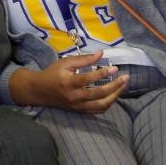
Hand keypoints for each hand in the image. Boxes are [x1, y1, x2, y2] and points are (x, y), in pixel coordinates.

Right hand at [9, 51, 126, 112]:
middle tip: (125, 77)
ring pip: (101, 105)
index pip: (89, 79)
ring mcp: (78, 106)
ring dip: (115, 96)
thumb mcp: (65, 62)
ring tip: (123, 86)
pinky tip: (114, 95)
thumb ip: (84, 59)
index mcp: (69, 83)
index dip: (103, 73)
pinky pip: (98, 110)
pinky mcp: (80, 110)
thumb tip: (101, 54)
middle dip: (115, 86)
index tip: (115, 68)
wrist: (40, 91)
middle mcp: (74, 97)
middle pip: (99, 94)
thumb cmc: (52, 73)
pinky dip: (108, 103)